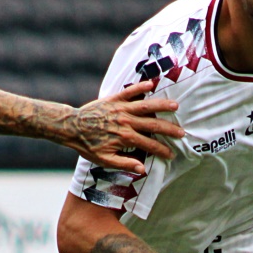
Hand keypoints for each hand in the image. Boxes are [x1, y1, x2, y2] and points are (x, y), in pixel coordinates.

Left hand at [66, 81, 184, 175]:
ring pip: (145, 106)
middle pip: (153, 124)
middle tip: (182, 132)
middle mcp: (125, 121)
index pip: (149, 144)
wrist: (71, 127)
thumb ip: (124, 164)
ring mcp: (120, 109)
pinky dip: (140, 87)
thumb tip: (143, 169)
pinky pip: (129, 92)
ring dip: (162, 105)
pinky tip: (151, 84)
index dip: (162, 150)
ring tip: (176, 105)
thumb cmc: (87, 145)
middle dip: (169, 129)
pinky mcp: (114, 99)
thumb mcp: (104, 160)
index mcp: (125, 138)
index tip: (171, 154)